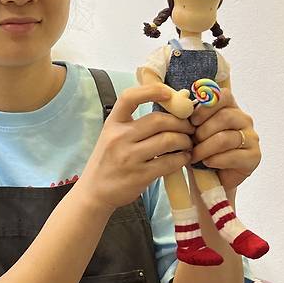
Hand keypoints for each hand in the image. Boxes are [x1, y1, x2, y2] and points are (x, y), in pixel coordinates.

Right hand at [76, 83, 193, 213]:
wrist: (94, 191)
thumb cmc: (108, 160)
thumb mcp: (112, 136)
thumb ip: (135, 123)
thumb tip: (172, 104)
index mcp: (112, 123)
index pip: (129, 98)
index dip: (151, 90)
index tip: (169, 93)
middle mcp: (119, 137)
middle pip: (158, 120)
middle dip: (180, 122)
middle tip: (189, 127)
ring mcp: (129, 157)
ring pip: (168, 140)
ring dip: (185, 140)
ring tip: (187, 143)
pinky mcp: (140, 175)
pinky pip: (169, 162)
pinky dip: (182, 158)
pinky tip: (183, 158)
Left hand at [189, 89, 260, 189]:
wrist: (210, 178)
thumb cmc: (200, 149)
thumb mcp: (192, 130)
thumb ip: (190, 116)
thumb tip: (179, 107)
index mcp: (230, 107)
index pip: (224, 95)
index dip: (206, 107)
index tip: (192, 121)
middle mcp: (244, 120)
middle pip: (225, 117)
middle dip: (202, 131)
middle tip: (191, 143)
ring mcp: (252, 138)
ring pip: (225, 138)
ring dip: (205, 148)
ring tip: (195, 156)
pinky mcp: (254, 156)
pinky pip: (233, 156)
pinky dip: (215, 160)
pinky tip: (207, 163)